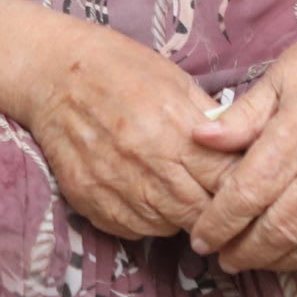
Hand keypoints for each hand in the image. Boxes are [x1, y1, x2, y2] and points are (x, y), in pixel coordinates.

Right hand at [13, 21, 238, 240]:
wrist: (50, 72)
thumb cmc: (117, 67)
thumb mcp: (175, 80)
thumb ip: (212, 119)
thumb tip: (246, 148)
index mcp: (173, 129)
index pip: (226, 179)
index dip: (241, 186)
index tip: (246, 185)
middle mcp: (145, 163)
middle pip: (200, 212)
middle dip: (215, 209)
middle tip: (218, 200)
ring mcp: (114, 186)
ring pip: (168, 227)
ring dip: (182, 217)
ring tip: (181, 194)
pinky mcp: (89, 200)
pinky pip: (132, 229)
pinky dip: (148, 220)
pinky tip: (147, 197)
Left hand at [186, 9, 296, 272]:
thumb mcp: (280, 75)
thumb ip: (242, 115)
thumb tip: (200, 137)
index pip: (246, 194)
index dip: (219, 223)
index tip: (201, 239)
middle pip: (278, 229)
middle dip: (244, 251)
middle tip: (224, 258)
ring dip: (279, 261)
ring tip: (255, 260)